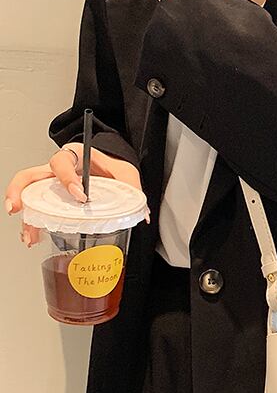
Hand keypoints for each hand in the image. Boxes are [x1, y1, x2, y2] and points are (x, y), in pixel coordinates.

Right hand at [5, 144, 149, 247]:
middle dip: (20, 192)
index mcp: (75, 156)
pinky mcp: (54, 198)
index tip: (80, 195)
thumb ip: (133, 190)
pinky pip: (38, 207)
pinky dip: (33, 222)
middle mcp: (59, 169)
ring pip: (30, 195)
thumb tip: (142, 214)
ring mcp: (53, 184)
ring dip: (25, 215)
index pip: (62, 162)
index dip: (67, 179)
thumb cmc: (115, 166)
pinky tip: (34, 236)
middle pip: (30, 176)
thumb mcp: (126, 173)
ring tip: (28, 235)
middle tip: (18, 208)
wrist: (113, 167)